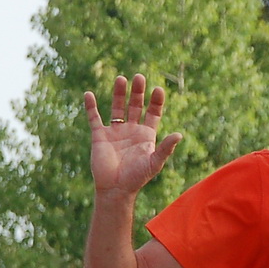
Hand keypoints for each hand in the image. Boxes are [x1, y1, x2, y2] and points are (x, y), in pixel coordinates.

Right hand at [85, 74, 181, 198]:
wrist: (115, 189)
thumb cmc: (137, 178)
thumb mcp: (154, 162)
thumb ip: (165, 148)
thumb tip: (179, 134)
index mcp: (146, 135)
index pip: (152, 113)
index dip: (156, 101)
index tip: (158, 89)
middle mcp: (131, 130)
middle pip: (135, 105)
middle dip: (138, 92)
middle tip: (139, 77)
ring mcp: (115, 132)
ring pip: (117, 107)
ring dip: (119, 93)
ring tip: (121, 79)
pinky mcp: (100, 136)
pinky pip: (94, 118)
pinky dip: (91, 106)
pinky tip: (89, 94)